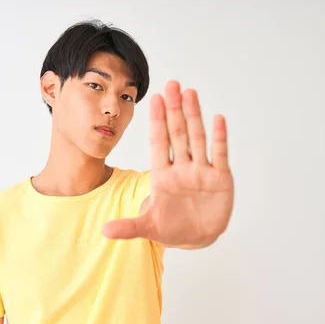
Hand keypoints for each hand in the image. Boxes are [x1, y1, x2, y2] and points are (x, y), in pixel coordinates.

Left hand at [103, 80, 233, 246]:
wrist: (196, 238)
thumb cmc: (171, 228)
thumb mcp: (148, 227)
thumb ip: (128, 228)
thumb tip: (103, 232)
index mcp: (162, 175)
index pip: (159, 142)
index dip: (158, 121)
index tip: (154, 99)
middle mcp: (182, 168)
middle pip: (178, 134)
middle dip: (174, 110)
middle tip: (172, 84)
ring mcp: (201, 171)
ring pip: (198, 139)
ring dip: (195, 116)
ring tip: (190, 93)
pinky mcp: (220, 179)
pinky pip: (219, 155)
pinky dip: (219, 138)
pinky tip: (218, 119)